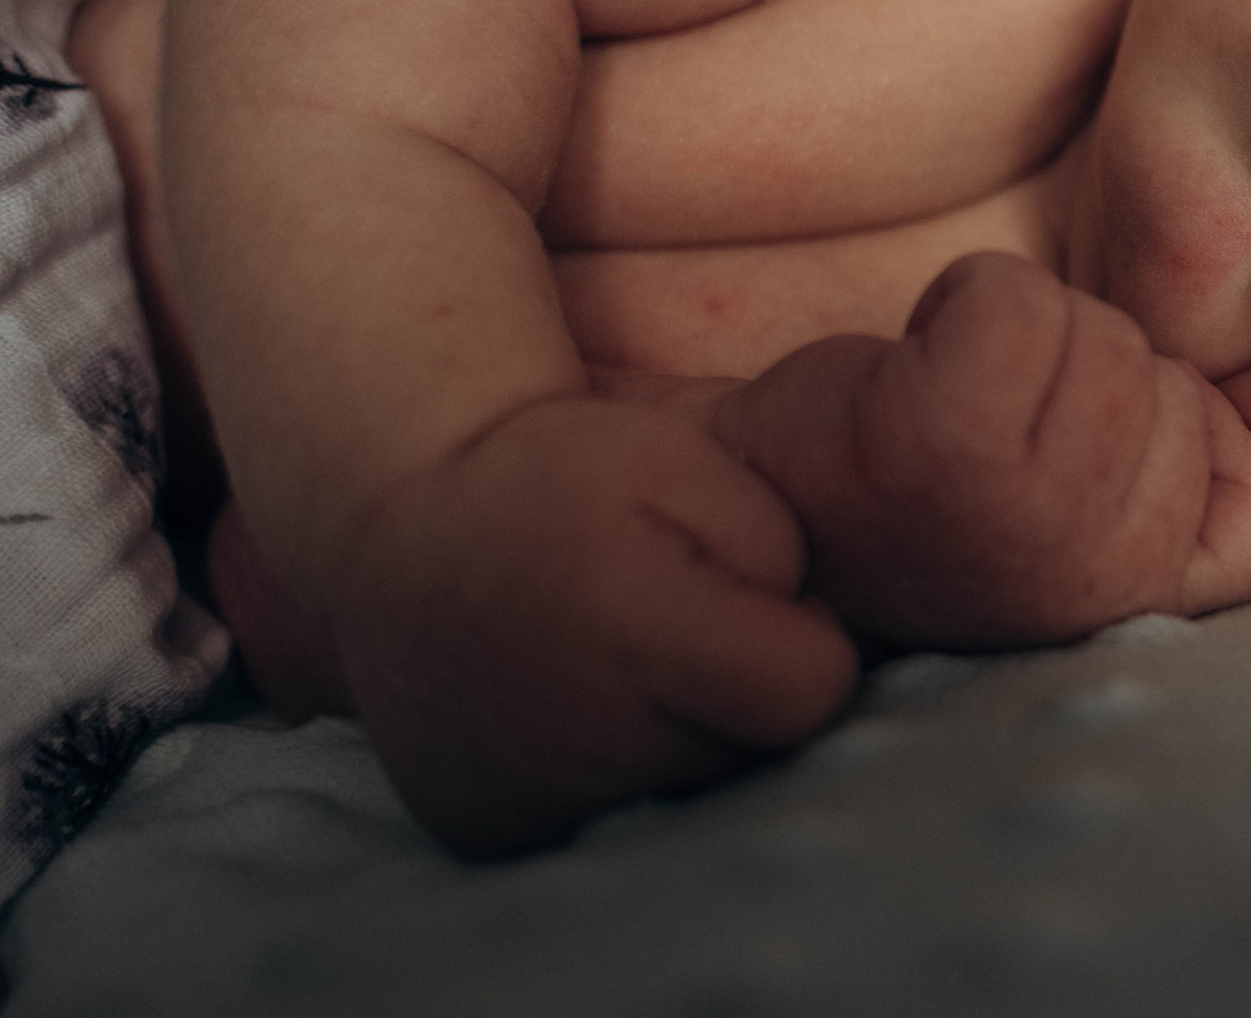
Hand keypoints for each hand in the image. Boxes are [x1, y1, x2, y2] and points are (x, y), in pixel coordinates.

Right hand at [329, 398, 859, 855]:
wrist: (393, 511)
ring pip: (686, 792)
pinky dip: (606, 771)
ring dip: (678, 732)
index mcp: (643, 638)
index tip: (756, 602)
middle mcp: (584, 744)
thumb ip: (784, 545)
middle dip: (738, 688)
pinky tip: (570, 701)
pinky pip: (604, 822)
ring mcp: (528, 802)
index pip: (812, 694)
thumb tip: (820, 646)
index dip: (805, 641)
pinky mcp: (487, 830)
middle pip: (751, 752)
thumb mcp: (693, 457)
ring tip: (618, 655)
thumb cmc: (558, 471)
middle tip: (670, 617)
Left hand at [716, 251, 1250, 648]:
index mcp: (1138, 622)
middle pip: (1178, 391)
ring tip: (952, 402)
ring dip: (1026, 338)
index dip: (1184, 465)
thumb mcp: (1100, 528)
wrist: (746, 514)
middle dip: (1089, 383)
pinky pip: (1020, 302)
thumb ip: (1201, 494)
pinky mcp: (947, 441)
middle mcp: (1097, 589)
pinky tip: (913, 371)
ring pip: (1104, 338)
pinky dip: (967, 301)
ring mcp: (1028, 517)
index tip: (1075, 488)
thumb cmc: (927, 505)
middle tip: (991, 438)